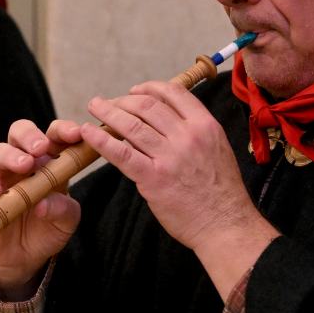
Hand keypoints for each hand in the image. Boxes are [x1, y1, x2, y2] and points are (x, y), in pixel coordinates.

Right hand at [0, 119, 82, 300]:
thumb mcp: (66, 222)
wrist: (24, 259)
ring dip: (11, 156)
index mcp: (50, 161)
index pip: (54, 136)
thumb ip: (63, 209)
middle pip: (20, 133)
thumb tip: (44, 203)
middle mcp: (24, 164)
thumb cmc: (48, 230)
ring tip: (25, 166)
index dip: (63, 130)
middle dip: (30, 135)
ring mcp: (2, 178)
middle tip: (41, 148)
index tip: (75, 134)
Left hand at [81, 80, 278, 298]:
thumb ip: (194, 131)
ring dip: (108, 112)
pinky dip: (101, 140)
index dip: (149, 88)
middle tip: (108, 102)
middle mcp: (187, 136)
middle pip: (147, 106)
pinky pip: (121, 153)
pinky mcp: (153, 178)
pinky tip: (88, 132)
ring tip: (94, 107)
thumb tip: (166, 119)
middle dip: (123, 100)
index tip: (134, 91)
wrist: (225, 224)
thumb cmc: (221, 191)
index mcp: (205, 125)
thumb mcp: (217, 148)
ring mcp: (169, 156)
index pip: (173, 93)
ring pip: (131, 125)